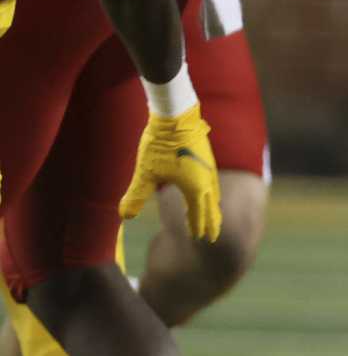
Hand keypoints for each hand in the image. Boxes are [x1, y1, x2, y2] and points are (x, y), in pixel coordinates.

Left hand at [119, 105, 220, 239]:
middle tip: (212, 237)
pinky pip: (213, 183)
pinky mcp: (207, 159)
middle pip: (212, 207)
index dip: (197, 228)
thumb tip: (124, 216)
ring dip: (213, 208)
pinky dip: (212, 194)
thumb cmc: (160, 145)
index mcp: (195, 188)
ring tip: (213, 215)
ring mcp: (209, 169)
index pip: (198, 214)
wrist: (176, 116)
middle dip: (211, 223)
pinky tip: (207, 190)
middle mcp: (207, 181)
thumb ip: (136, 195)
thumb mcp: (146, 172)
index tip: (199, 239)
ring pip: (215, 194)